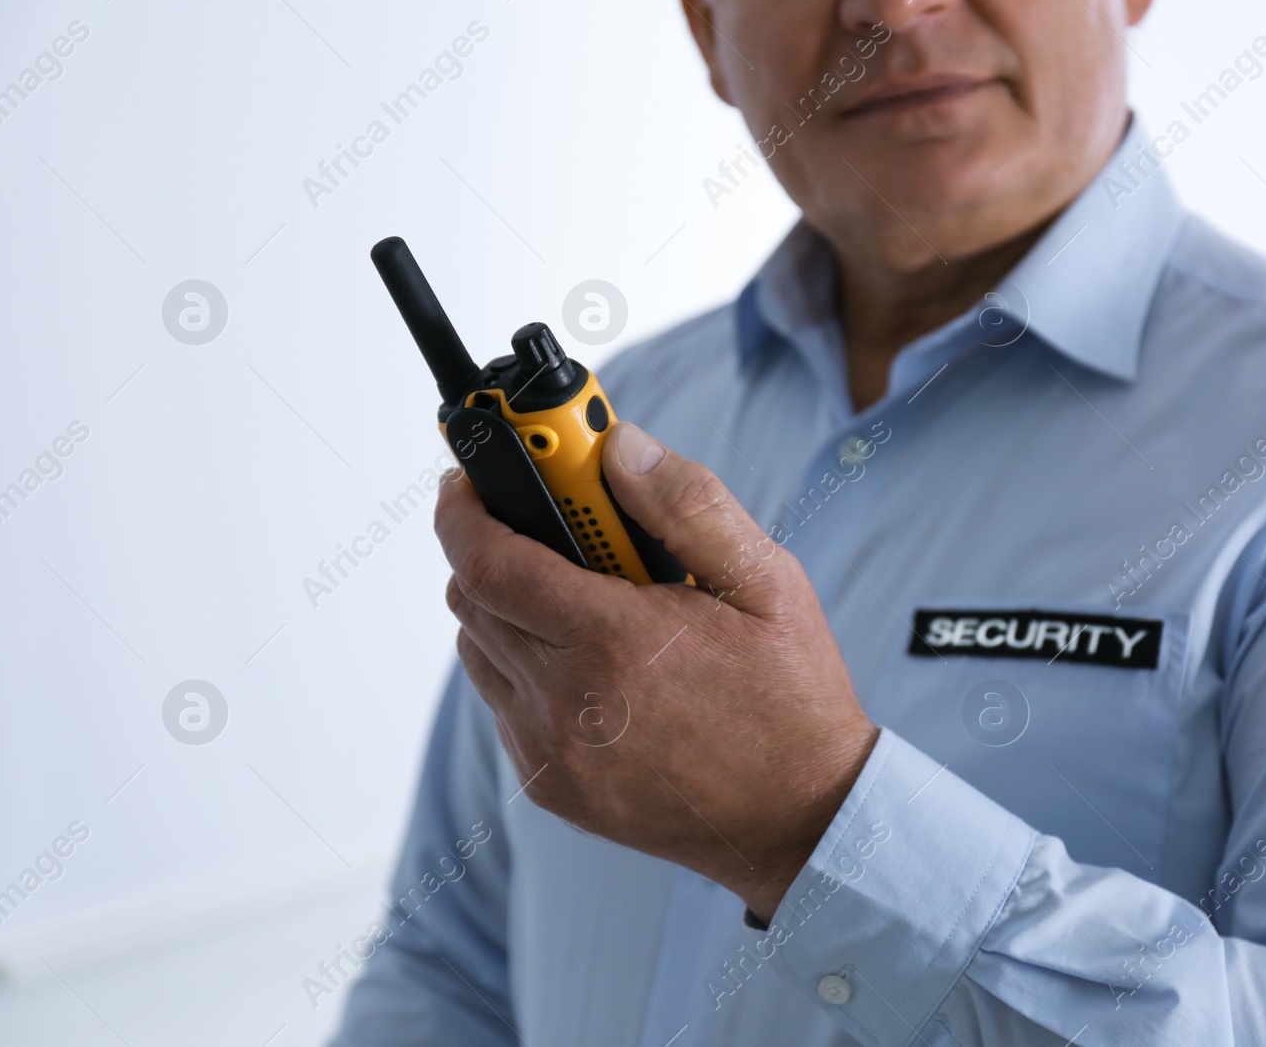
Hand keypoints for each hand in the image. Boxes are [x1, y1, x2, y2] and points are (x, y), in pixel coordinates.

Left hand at [436, 422, 879, 921]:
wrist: (801, 816)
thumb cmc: (790, 697)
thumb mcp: (766, 583)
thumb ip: (688, 505)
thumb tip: (620, 449)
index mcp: (615, 642)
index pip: (489, 562)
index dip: (464, 511)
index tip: (469, 480)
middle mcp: (566, 703)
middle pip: (470, 600)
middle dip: (488, 547)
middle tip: (541, 527)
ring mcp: (551, 752)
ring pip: (477, 652)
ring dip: (504, 609)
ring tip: (574, 597)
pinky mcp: (551, 786)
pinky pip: (502, 705)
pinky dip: (522, 668)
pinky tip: (587, 661)